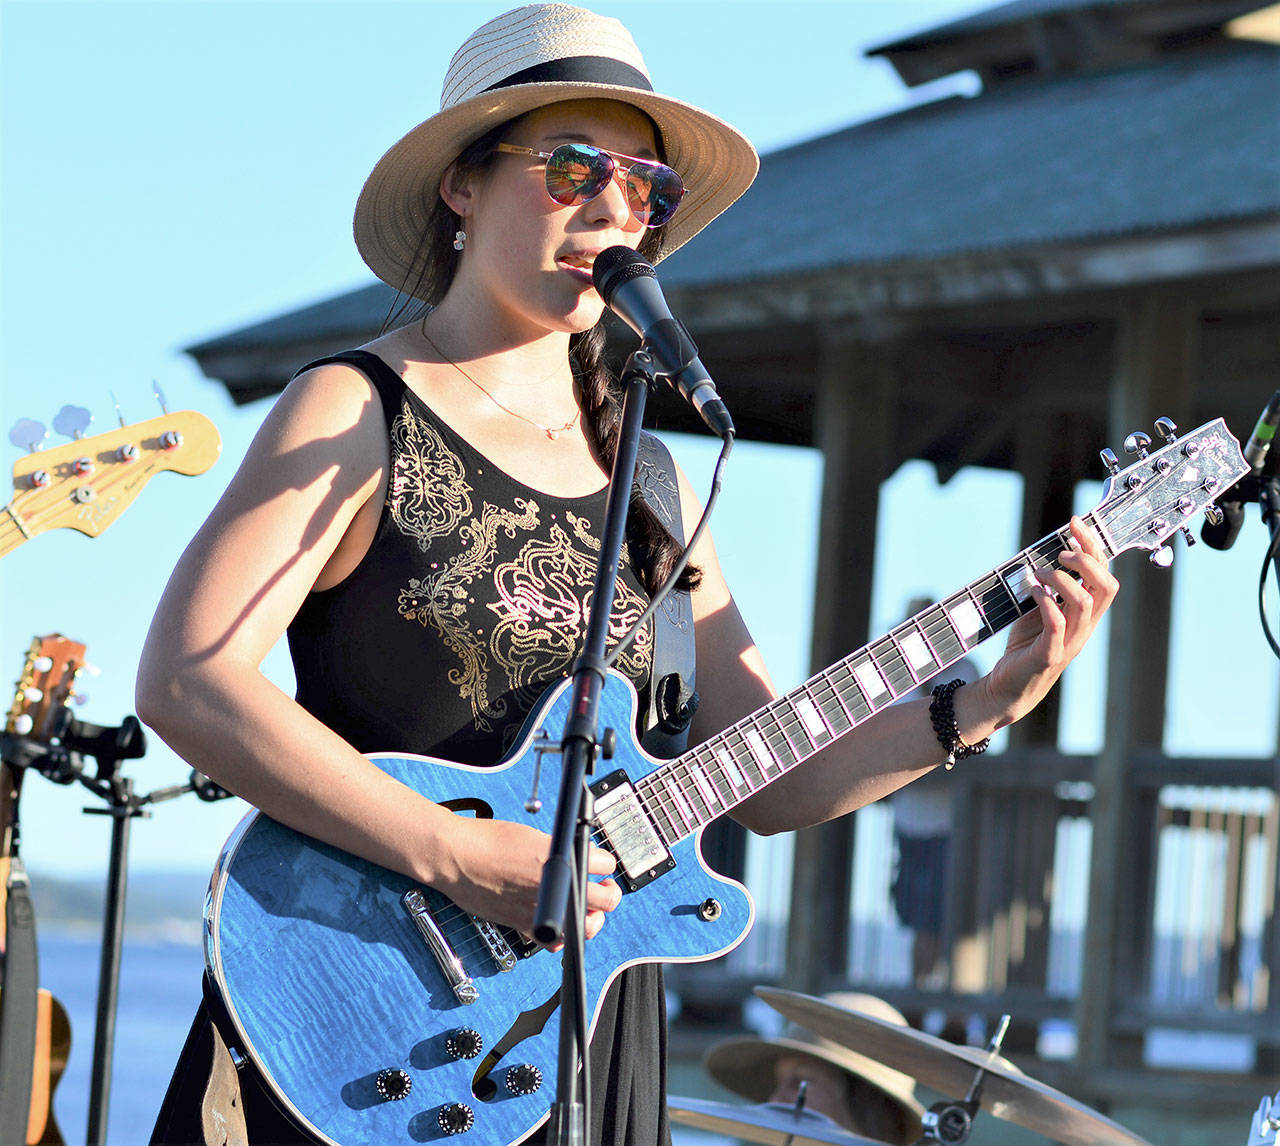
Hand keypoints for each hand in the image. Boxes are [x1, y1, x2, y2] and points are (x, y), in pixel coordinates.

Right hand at [434, 816, 620, 942]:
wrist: (457, 857)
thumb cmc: (488, 841)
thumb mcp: (535, 835)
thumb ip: (561, 849)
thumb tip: (579, 858)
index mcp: (561, 859)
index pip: (605, 864)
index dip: (605, 863)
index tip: (601, 865)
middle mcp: (555, 887)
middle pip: (606, 899)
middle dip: (609, 892)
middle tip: (604, 887)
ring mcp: (541, 910)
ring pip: (588, 925)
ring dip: (594, 917)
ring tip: (588, 907)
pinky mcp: (523, 926)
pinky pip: (556, 943)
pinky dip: (564, 937)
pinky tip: (564, 926)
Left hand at [973, 516, 1118, 730]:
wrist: (1007, 687)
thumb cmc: (1025, 647)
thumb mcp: (1040, 612)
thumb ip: (1048, 589)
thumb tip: (1044, 556)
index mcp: (1085, 615)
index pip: (1103, 576)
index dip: (1093, 547)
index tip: (1075, 523)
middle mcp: (1084, 627)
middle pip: (1106, 587)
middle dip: (1088, 560)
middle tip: (1061, 551)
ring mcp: (1070, 642)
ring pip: (1086, 603)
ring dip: (1063, 579)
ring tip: (1040, 571)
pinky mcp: (1049, 655)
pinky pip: (1057, 625)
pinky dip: (1046, 603)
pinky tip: (1033, 591)